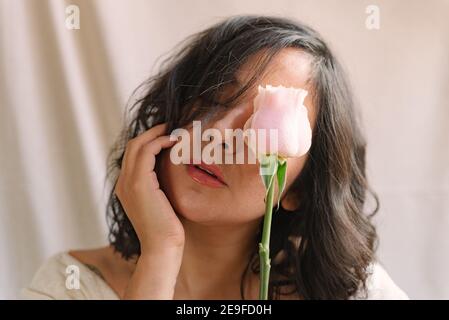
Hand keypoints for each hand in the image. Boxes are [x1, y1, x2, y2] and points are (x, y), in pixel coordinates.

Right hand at [114, 123, 184, 253]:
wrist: (162, 247)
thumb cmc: (167, 229)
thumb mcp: (161, 203)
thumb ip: (160, 186)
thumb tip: (173, 172)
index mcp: (126, 187)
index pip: (133, 155)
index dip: (149, 141)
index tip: (167, 135)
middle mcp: (123, 183)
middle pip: (133, 145)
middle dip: (152, 132)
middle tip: (172, 126)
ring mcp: (129, 182)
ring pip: (138, 144)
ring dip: (157, 133)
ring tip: (175, 130)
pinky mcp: (140, 183)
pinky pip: (147, 152)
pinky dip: (160, 142)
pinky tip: (175, 142)